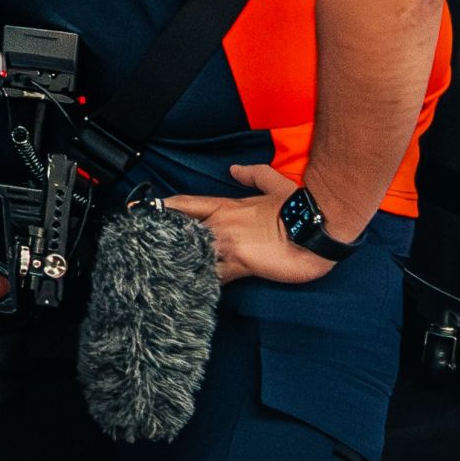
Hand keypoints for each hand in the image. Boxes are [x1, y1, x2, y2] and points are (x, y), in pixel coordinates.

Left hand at [160, 164, 338, 286]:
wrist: (317, 227)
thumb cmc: (298, 206)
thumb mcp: (275, 184)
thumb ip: (253, 175)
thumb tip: (235, 169)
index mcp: (226, 205)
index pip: (185, 204)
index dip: (164, 208)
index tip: (142, 212)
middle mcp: (221, 224)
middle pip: (182, 232)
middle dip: (165, 241)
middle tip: (145, 250)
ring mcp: (229, 245)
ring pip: (194, 255)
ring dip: (181, 264)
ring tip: (161, 274)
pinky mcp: (241, 265)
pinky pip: (216, 276)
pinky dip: (203, 283)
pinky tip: (189, 291)